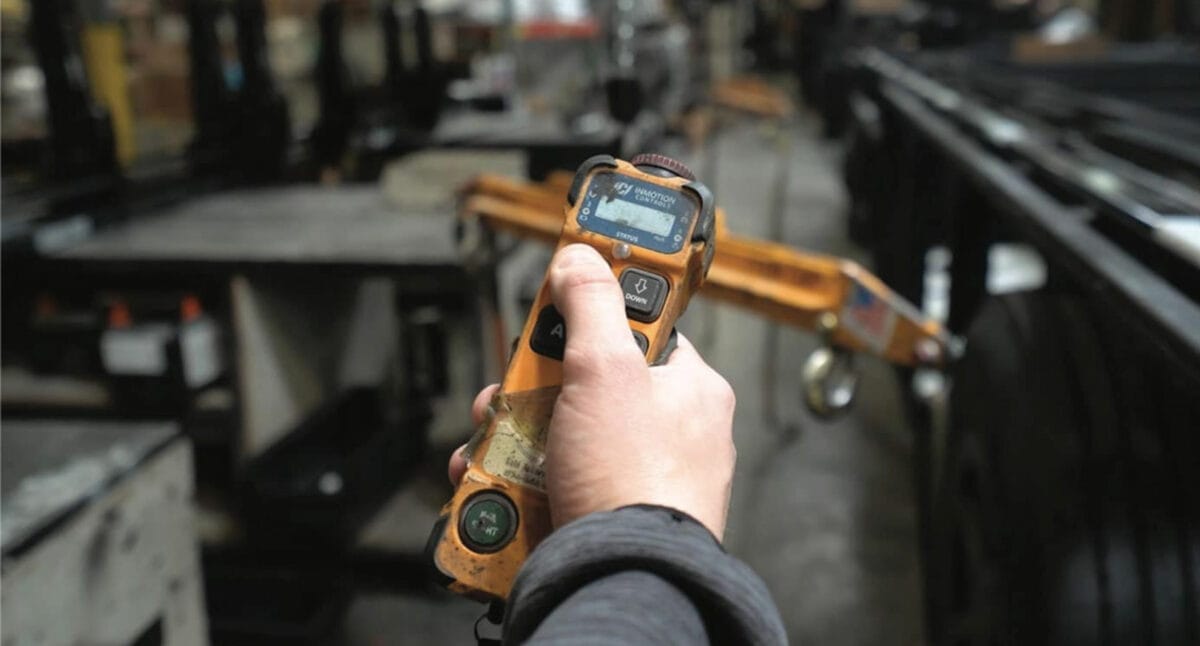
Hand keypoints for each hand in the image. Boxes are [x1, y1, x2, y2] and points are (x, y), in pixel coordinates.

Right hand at [449, 244, 736, 538]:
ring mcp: (639, 479)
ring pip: (562, 436)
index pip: (637, 334)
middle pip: (586, 386)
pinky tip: (493, 485)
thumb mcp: (605, 366)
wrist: (623, 577)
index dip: (588, 322)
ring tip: (490, 447)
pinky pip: (555, 484)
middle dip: (531, 389)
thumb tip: (580, 256)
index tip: (553, 320)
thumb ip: (590, 302)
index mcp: (692, 391)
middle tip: (509, 395)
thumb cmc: (634, 477)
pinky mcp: (607, 516)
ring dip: (513, 437)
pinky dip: (518, 482)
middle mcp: (673, 435)